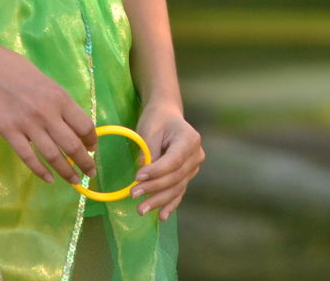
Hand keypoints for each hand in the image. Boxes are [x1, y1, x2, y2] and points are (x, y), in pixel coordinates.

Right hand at [0, 42, 98, 187]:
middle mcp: (47, 113)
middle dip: (85, 162)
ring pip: (53, 156)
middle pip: (72, 145)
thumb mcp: (48, 83)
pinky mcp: (10, 133)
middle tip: (90, 172)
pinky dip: (41, 171)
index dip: (92, 140)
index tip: (92, 148)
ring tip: (75, 181)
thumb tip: (75, 128)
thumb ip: (61, 105)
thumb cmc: (19, 71)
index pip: (84, 125)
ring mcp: (28, 125)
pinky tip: (49, 178)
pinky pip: (29, 158)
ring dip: (67, 172)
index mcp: (60, 98)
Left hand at [129, 102, 204, 220]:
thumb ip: (149, 153)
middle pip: (175, 177)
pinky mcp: (187, 176)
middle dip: (153, 188)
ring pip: (176, 188)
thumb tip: (142, 177)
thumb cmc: (156, 120)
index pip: (173, 161)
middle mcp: (196, 155)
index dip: (156, 172)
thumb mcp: (150, 130)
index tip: (137, 177)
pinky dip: (169, 204)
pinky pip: (178, 192)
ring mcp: (193, 167)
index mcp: (190, 139)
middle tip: (133, 195)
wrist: (166, 115)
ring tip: (141, 209)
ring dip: (158, 200)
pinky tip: (161, 216)